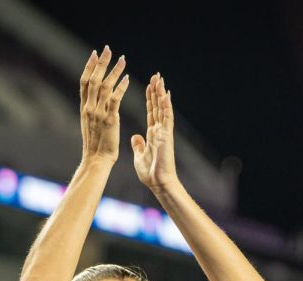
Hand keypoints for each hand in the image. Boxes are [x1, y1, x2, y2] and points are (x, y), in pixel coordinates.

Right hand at [79, 46, 129, 165]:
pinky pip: (114, 99)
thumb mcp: (90, 125)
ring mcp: (98, 113)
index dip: (89, 67)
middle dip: (101, 63)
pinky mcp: (109, 120)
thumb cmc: (95, 146)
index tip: (94, 54)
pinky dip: (120, 87)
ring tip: (122, 59)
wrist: (96, 160)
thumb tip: (94, 102)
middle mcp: (89, 108)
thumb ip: (92, 111)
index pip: (84, 82)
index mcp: (84, 108)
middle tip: (107, 49)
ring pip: (104, 86)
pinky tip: (127, 78)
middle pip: (93, 80)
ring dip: (114, 71)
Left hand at [131, 73, 178, 192]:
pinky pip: (166, 118)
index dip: (150, 99)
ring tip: (160, 79)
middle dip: (156, 91)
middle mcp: (160, 130)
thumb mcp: (140, 155)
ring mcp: (164, 132)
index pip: (151, 112)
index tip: (149, 86)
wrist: (158, 182)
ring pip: (163, 108)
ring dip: (161, 94)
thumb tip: (135, 137)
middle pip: (157, 106)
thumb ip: (139, 145)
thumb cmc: (151, 172)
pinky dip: (166, 106)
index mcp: (153, 134)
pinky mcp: (166, 136)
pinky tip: (165, 94)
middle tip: (155, 76)